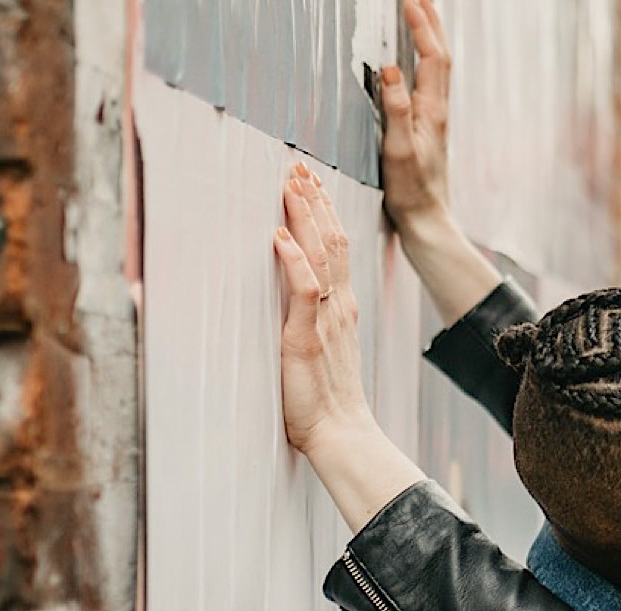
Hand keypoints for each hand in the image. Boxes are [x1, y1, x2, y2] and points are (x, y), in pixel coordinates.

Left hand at [273, 167, 419, 531]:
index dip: (322, 213)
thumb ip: (307, 320)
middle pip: (331, 241)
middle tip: (299, 167)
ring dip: (305, 217)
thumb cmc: (324, 401)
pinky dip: (293, 261)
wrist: (340, 434)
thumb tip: (294, 299)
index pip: (335, 248)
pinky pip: (305, 291)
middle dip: (314, 201)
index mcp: (340, 308)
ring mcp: (325, 319)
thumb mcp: (316, 349)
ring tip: (292, 184)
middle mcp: (338, 306)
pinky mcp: (307, 337)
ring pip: (321, 255)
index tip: (308, 182)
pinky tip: (279, 237)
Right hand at [379, 0, 453, 239]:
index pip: (431, 57)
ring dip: (430, 36)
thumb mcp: (398, 151)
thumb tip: (391, 70)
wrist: (426, 221)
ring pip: (437, 67)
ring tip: (420, 13)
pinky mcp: (427, 128)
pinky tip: (416, 58)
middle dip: (431, 21)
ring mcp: (434, 118)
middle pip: (440, 55)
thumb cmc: (411, 192)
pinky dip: (424, 58)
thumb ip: (396, 110)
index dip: (421, 26)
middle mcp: (438, 111)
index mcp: (432, 112)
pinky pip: (429, 81)